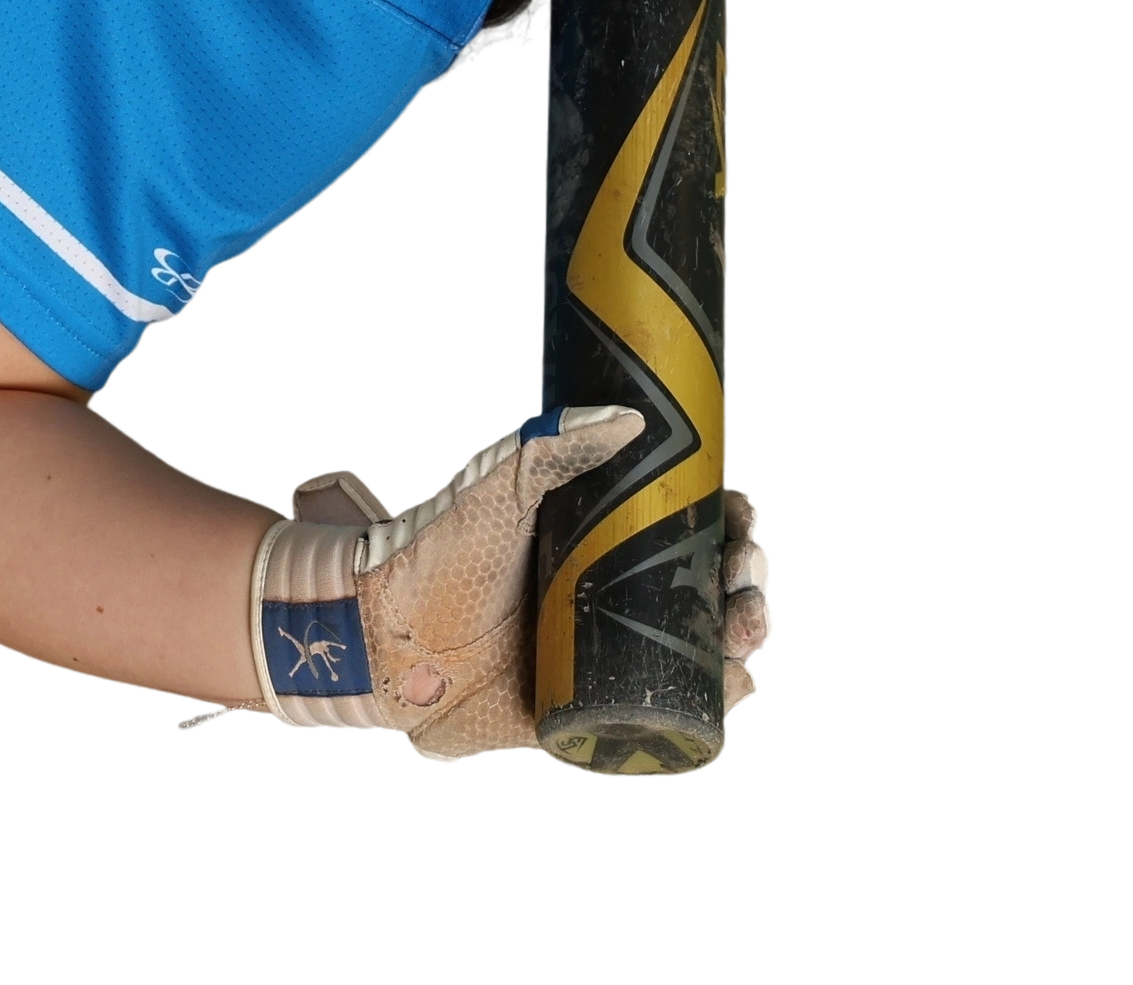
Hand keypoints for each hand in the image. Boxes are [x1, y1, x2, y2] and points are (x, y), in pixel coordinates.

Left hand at [234, 434, 773, 764]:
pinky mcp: (599, 713)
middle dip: (750, 584)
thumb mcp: (496, 487)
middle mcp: (620, 597)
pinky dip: (715, 705)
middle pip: (715, 591)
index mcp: (607, 541)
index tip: (745, 516)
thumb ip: (553, 446)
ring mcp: (613, 657)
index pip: (693, 527)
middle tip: (745, 580)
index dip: (733, 522)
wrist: (383, 634)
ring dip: (745, 641)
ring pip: (707, 652)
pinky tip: (732, 686)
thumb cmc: (435, 551)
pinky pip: (674, 714)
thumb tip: (631, 417)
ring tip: (742, 630)